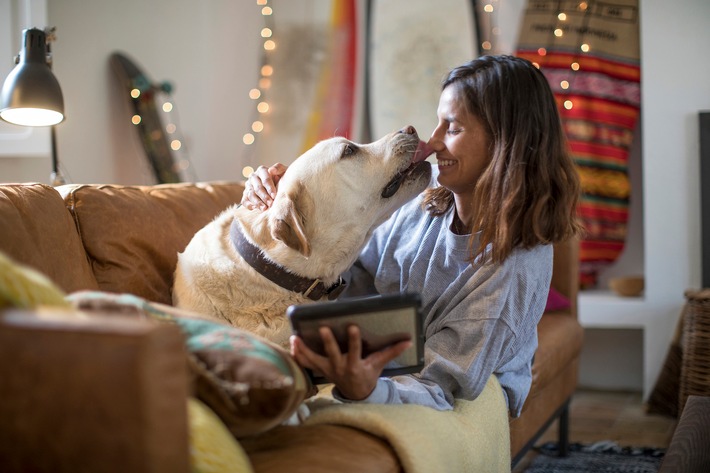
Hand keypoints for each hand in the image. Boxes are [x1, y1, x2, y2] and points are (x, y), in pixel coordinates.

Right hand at [240, 163, 287, 209]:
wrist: (280, 184)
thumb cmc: (282, 178)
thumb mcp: (283, 171)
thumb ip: (279, 168)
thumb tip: (271, 170)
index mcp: (262, 170)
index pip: (265, 179)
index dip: (270, 188)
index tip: (274, 196)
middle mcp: (254, 177)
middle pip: (257, 188)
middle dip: (264, 197)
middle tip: (271, 204)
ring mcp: (248, 185)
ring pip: (250, 194)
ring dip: (257, 202)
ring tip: (264, 209)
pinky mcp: (245, 194)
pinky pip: (244, 200)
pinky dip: (248, 205)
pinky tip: (255, 209)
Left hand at [290, 325, 411, 400]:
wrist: (356, 393)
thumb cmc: (368, 375)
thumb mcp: (379, 364)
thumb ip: (392, 352)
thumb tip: (408, 341)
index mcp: (355, 366)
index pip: (354, 352)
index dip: (354, 340)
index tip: (353, 327)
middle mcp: (339, 368)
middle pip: (332, 354)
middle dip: (328, 342)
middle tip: (323, 328)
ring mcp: (327, 370)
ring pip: (314, 360)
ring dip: (304, 350)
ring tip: (295, 338)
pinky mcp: (320, 370)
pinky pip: (306, 363)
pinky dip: (298, 355)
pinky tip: (292, 344)